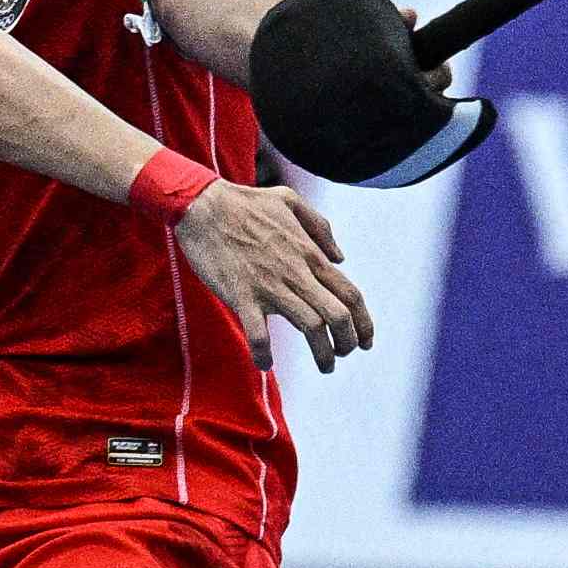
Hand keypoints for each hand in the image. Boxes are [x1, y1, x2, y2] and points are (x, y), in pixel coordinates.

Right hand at [174, 180, 372, 371]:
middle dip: (348, 341)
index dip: (364, 322)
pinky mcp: (242, 296)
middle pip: (338, 315)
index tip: (365, 341)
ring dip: (323, 354)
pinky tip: (265, 363)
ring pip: (310, 327)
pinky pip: (259, 334)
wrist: (203, 206)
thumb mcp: (290, 201)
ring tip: (326, 366)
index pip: (350, 294)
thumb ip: (320, 227)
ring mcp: (270, 286)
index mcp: (310, 254)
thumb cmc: (244, 202)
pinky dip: (264, 354)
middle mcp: (296, 272)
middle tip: (343, 354)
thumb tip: (340, 257)